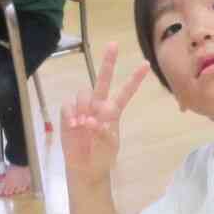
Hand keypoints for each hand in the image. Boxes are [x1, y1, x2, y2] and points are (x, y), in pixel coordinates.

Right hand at [60, 42, 149, 189]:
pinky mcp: (68, 114)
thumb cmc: (101, 156)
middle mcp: (98, 105)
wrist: (85, 168)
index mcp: (113, 111)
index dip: (134, 79)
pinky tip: (74, 126)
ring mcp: (83, 108)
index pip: (125, 92)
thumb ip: (104, 131)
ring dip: (84, 106)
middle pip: (102, 80)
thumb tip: (91, 120)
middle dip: (108, 62)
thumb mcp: (109, 145)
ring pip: (83, 93)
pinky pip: (68, 105)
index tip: (145, 64)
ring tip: (84, 126)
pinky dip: (71, 115)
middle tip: (113, 45)